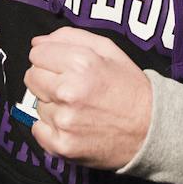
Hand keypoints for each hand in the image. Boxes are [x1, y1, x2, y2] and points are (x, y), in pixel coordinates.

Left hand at [25, 26, 152, 169]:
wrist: (151, 129)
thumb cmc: (129, 87)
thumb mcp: (108, 50)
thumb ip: (70, 37)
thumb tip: (36, 42)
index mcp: (80, 62)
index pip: (37, 53)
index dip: (50, 58)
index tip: (63, 67)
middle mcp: (69, 90)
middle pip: (31, 77)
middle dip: (47, 79)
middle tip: (71, 88)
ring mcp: (64, 120)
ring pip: (37, 104)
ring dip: (53, 105)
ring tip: (79, 108)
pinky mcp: (62, 145)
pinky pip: (37, 130)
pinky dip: (50, 128)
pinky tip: (73, 125)